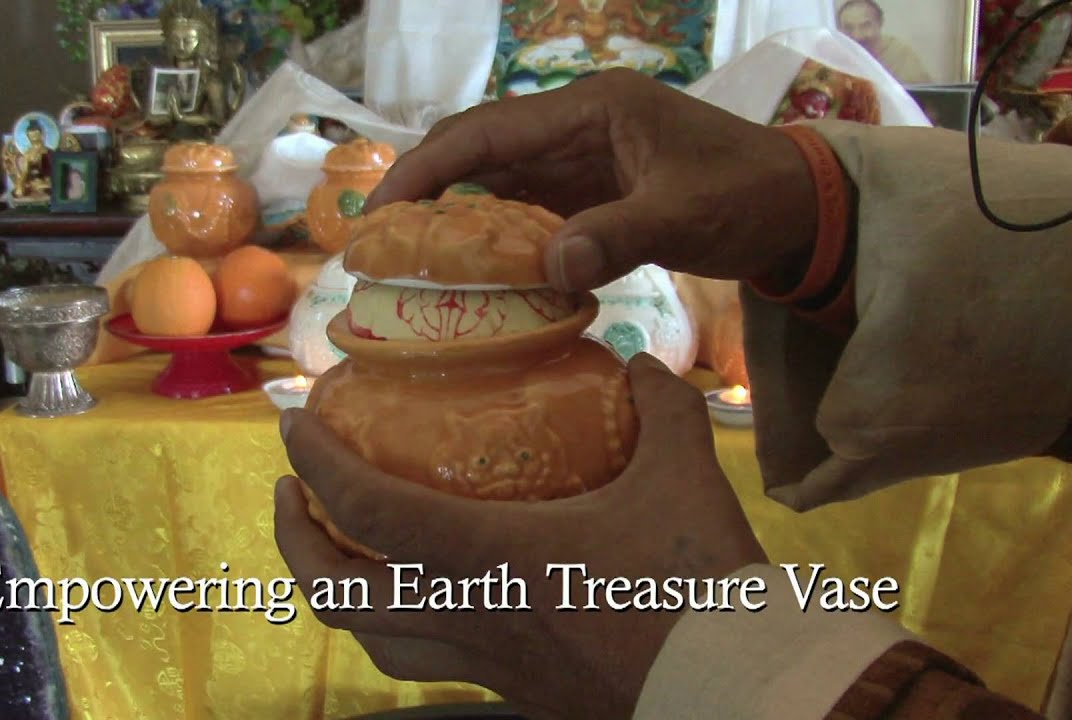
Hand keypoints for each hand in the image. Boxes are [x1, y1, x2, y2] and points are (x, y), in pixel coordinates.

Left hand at [274, 354, 766, 718]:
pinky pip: (426, 663)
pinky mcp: (512, 690)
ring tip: (336, 548)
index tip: (292, 424)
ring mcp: (484, 661)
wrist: (736, 693)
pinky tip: (425, 598)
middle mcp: (466, 613)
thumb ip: (660, 408)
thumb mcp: (683, 477)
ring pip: (373, 640)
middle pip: (336, 593)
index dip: (315, 462)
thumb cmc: (698, 586)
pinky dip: (398, 628)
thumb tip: (640, 363)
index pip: (367, 507)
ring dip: (336, 590)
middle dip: (293, 540)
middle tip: (289, 491)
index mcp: (488, 554)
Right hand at [366, 69, 817, 289]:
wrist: (798, 208)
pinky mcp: (593, 196)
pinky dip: (498, 242)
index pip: (488, 131)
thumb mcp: (687, 214)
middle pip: (481, 153)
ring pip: (499, 186)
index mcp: (591, 111)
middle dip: (429, 190)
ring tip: (410, 264)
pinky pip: (529, 215)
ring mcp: (583, 164)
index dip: (428, 165)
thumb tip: (551, 268)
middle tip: (381, 242)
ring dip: (458, 220)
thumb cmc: (748, 196)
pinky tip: (474, 277)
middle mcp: (576, 130)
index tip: (383, 207)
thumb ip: (619, 236)